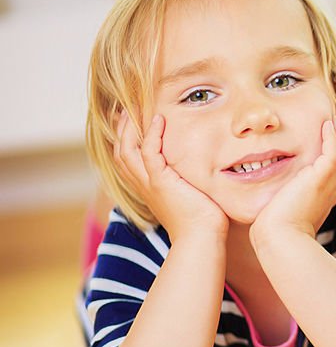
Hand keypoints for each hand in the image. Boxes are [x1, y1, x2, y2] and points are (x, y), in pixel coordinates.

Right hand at [115, 113, 227, 241]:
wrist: (203, 240)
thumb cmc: (204, 223)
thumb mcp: (192, 197)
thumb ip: (190, 182)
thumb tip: (204, 171)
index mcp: (149, 189)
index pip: (128, 160)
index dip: (125, 140)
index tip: (130, 120)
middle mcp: (144, 185)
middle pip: (120, 151)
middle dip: (121, 129)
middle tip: (125, 107)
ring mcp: (150, 184)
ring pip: (127, 149)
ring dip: (130, 126)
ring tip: (136, 106)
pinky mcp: (160, 182)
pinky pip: (149, 151)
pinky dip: (151, 134)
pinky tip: (159, 119)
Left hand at [250, 117, 335, 243]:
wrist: (279, 238)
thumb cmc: (276, 230)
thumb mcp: (285, 211)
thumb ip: (285, 199)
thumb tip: (273, 198)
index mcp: (325, 197)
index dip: (334, 154)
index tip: (324, 139)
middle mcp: (332, 191)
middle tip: (330, 123)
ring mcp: (329, 184)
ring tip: (329, 119)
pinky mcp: (320, 178)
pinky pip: (333, 152)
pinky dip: (332, 137)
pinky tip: (325, 124)